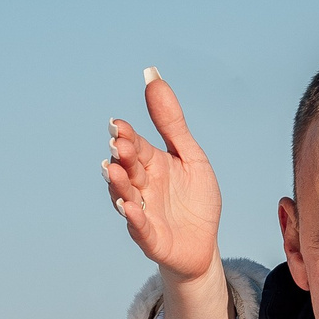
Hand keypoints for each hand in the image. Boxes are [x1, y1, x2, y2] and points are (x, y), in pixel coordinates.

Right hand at [107, 70, 231, 318]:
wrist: (204, 244)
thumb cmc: (194, 199)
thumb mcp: (190, 155)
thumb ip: (171, 121)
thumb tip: (151, 74)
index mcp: (151, 164)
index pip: (135, 145)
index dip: (127, 136)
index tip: (119, 125)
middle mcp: (141, 186)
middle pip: (127, 168)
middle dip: (122, 156)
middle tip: (119, 143)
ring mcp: (142, 212)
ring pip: (125, 196)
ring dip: (118, 183)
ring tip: (113, 169)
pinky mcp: (150, 238)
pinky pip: (139, 228)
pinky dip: (133, 218)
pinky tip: (129, 207)